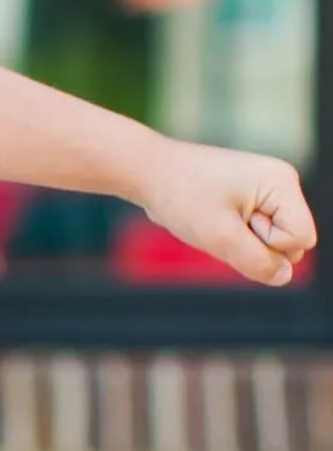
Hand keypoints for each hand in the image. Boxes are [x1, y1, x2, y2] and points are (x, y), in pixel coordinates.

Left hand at [137, 140, 317, 287]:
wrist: (150, 173)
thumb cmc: (181, 197)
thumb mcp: (219, 237)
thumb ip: (257, 262)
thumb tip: (283, 277)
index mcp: (282, 183)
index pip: (301, 238)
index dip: (268, 245)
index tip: (234, 223)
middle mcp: (281, 184)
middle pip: (290, 242)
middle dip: (254, 244)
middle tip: (220, 222)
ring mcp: (266, 191)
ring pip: (269, 242)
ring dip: (240, 242)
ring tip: (214, 219)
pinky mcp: (250, 200)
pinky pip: (252, 236)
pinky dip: (232, 236)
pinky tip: (212, 219)